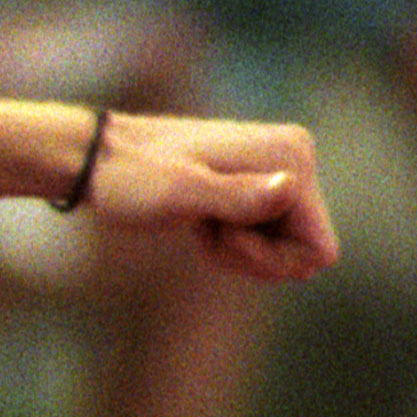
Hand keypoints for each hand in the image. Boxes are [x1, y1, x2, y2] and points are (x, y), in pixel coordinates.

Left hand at [77, 111, 336, 282]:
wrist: (97, 159)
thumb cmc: (130, 178)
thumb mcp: (180, 194)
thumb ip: (238, 195)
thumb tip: (293, 185)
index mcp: (292, 155)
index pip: (320, 249)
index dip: (272, 261)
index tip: (223, 234)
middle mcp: (296, 155)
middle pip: (305, 250)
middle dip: (255, 254)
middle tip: (206, 228)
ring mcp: (279, 168)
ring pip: (285, 246)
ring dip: (241, 248)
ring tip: (201, 221)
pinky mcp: (260, 181)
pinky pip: (267, 236)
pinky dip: (234, 239)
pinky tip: (201, 219)